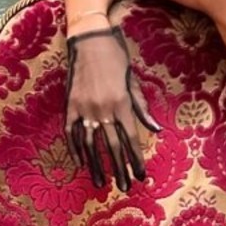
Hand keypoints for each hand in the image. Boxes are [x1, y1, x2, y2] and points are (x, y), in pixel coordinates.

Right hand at [65, 28, 161, 188]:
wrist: (90, 39)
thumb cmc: (116, 58)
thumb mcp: (133, 81)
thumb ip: (142, 108)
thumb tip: (156, 130)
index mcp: (122, 104)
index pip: (131, 139)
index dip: (136, 159)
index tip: (141, 176)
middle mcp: (103, 109)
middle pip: (112, 147)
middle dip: (119, 169)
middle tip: (124, 186)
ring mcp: (84, 108)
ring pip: (90, 144)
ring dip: (96, 166)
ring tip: (101, 183)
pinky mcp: (70, 104)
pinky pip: (71, 132)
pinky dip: (75, 149)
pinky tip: (80, 163)